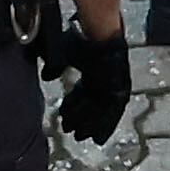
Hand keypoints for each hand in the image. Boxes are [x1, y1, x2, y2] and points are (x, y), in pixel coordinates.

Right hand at [58, 30, 132, 145]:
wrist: (99, 35)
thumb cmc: (81, 41)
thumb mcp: (63, 55)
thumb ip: (54, 66)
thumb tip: (47, 76)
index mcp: (95, 71)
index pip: (84, 93)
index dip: (72, 107)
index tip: (63, 118)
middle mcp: (108, 80)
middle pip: (94, 106)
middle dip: (82, 120)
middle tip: (69, 132)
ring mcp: (117, 84)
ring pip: (102, 112)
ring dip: (90, 124)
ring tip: (78, 135)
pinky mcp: (122, 89)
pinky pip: (112, 112)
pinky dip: (102, 123)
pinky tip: (92, 134)